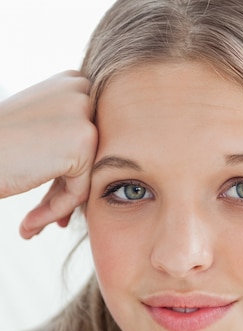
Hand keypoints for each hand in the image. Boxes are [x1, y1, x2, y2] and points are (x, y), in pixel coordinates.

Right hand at [0, 71, 96, 237]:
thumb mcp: (37, 122)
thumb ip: (69, 130)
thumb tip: (101, 152)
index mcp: (73, 81)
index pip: (89, 135)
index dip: (70, 166)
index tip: (50, 191)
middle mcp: (83, 90)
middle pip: (92, 153)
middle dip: (68, 187)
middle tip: (45, 216)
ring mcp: (84, 114)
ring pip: (88, 173)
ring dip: (61, 202)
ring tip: (33, 223)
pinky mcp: (83, 142)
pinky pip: (81, 189)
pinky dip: (57, 209)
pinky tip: (28, 223)